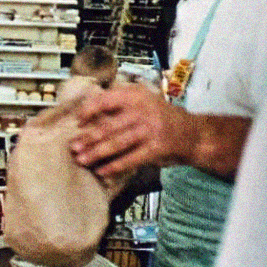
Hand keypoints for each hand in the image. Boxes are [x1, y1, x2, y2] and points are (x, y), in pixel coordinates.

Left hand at [70, 83, 189, 177]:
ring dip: (96, 153)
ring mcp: (150, 129)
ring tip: (82, 159)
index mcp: (136, 95)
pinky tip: (102, 171)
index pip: (105, 100)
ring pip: (117, 143)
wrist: (193, 134)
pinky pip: (130, 159)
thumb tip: (88, 117)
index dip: (88, 111)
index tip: (77, 122)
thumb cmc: (161, 118)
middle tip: (73, 147)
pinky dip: (114, 166)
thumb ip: (120, 106)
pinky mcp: (156, 148)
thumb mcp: (144, 102)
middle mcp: (143, 110)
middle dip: (88, 138)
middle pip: (108, 126)